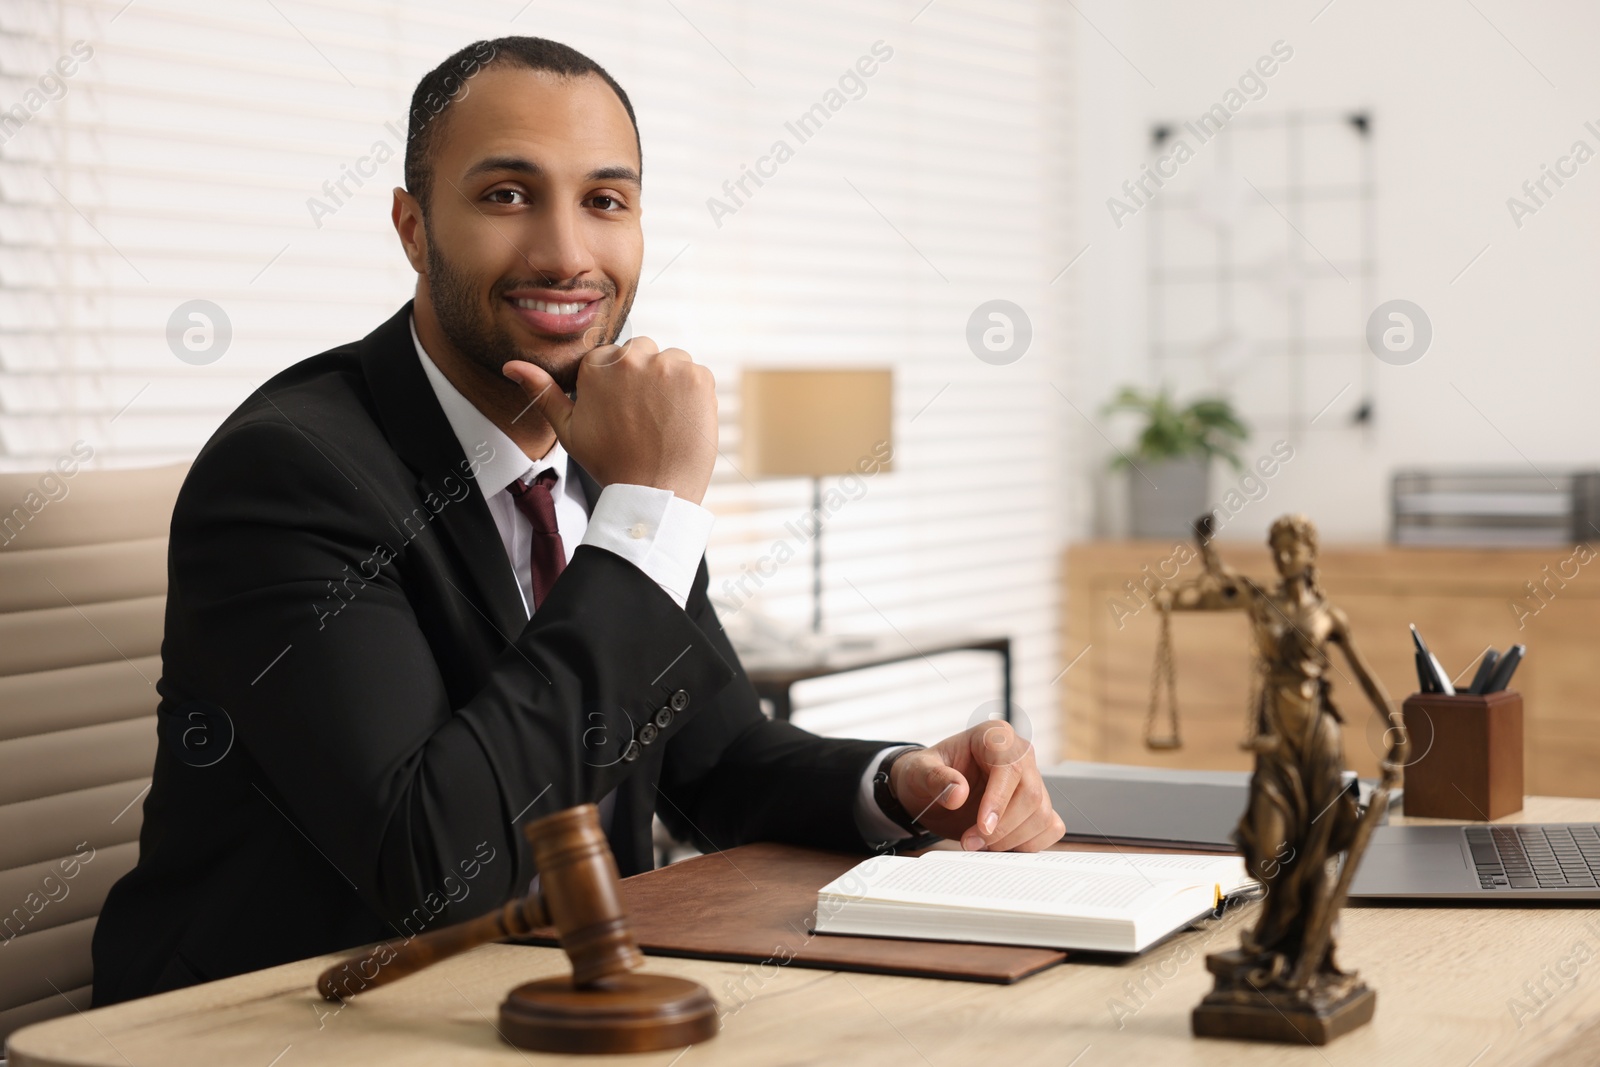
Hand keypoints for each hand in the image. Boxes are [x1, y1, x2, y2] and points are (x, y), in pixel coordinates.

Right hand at [502, 337, 717, 504]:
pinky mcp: (698, 377)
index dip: (618, 385)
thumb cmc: (610, 462)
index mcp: (598, 365)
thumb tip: (512, 365)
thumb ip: (542, 392)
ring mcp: (669, 365)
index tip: (622, 411)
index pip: (612, 357)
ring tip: (660, 419)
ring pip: (670, 361)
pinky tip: (679, 419)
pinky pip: (695, 373)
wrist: (654, 491)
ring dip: (668, 382)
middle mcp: (633, 357)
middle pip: (641, 353)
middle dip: (642, 377)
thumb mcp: (568, 428)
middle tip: (642, 417)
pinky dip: (690, 393)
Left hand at [889, 722, 1063, 851]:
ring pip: (1042, 815)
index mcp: (995, 736)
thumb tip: (958, 793)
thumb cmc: (926, 773)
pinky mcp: (1037, 805)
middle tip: (970, 842)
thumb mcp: (918, 771)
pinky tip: (999, 847)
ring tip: (977, 844)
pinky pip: (1050, 827)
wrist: (931, 790)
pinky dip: (1028, 844)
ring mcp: (1032, 780)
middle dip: (1003, 828)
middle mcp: (1020, 755)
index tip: (982, 827)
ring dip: (1011, 840)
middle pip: (1032, 795)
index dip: (999, 801)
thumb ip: (935, 778)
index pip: (1011, 768)